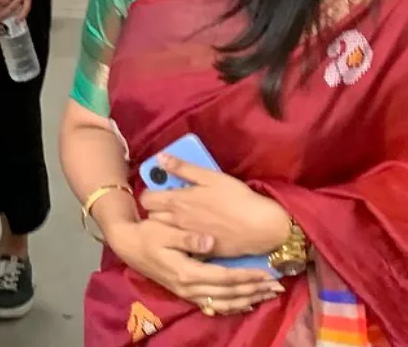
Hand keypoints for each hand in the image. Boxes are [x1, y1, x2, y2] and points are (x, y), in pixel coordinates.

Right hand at [108, 219, 283, 315]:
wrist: (129, 246)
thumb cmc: (147, 234)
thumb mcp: (164, 230)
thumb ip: (188, 237)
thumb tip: (210, 242)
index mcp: (186, 272)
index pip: (224, 278)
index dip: (246, 277)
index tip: (266, 273)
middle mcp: (189, 287)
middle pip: (228, 294)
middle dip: (254, 290)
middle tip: (277, 286)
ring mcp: (188, 293)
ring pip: (223, 303)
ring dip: (248, 299)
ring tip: (268, 294)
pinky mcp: (187, 293)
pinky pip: (214, 305)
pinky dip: (232, 306)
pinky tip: (246, 303)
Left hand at [138, 155, 293, 258]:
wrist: (261, 227)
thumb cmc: (237, 198)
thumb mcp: (211, 177)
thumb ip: (183, 168)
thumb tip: (160, 158)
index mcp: (178, 201)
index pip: (146, 199)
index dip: (150, 194)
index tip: (160, 190)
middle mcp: (178, 221)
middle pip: (152, 217)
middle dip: (156, 210)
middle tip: (171, 204)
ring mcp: (188, 238)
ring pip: (164, 232)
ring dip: (166, 225)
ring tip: (181, 217)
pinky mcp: (199, 250)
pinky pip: (182, 245)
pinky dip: (182, 239)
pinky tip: (194, 232)